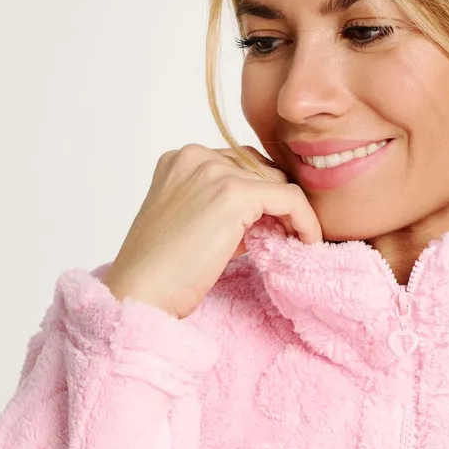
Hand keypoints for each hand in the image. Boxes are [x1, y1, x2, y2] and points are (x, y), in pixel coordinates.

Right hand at [102, 143, 322, 319]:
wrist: (140, 292)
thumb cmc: (160, 272)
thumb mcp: (191, 225)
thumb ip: (223, 210)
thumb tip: (265, 216)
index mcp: (180, 159)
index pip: (237, 163)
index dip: (258, 193)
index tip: (271, 223)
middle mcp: (195, 156)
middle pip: (258, 167)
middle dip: (273, 200)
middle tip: (286, 233)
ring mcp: (213, 172)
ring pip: (275, 180)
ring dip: (289, 210)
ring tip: (295, 240)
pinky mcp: (233, 195)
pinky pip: (288, 198)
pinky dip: (304, 219)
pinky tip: (308, 241)